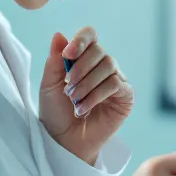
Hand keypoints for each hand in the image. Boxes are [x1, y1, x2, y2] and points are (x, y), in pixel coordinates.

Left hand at [38, 27, 132, 165]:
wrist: (64, 141)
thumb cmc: (56, 112)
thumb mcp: (49, 84)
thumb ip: (54, 61)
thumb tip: (59, 34)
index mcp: (84, 57)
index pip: (89, 35)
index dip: (81, 40)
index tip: (68, 55)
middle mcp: (102, 65)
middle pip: (99, 51)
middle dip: (81, 68)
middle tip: (68, 88)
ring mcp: (116, 79)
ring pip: (109, 66)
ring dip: (87, 84)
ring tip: (74, 102)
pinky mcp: (125, 96)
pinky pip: (116, 84)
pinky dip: (97, 95)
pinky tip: (83, 109)